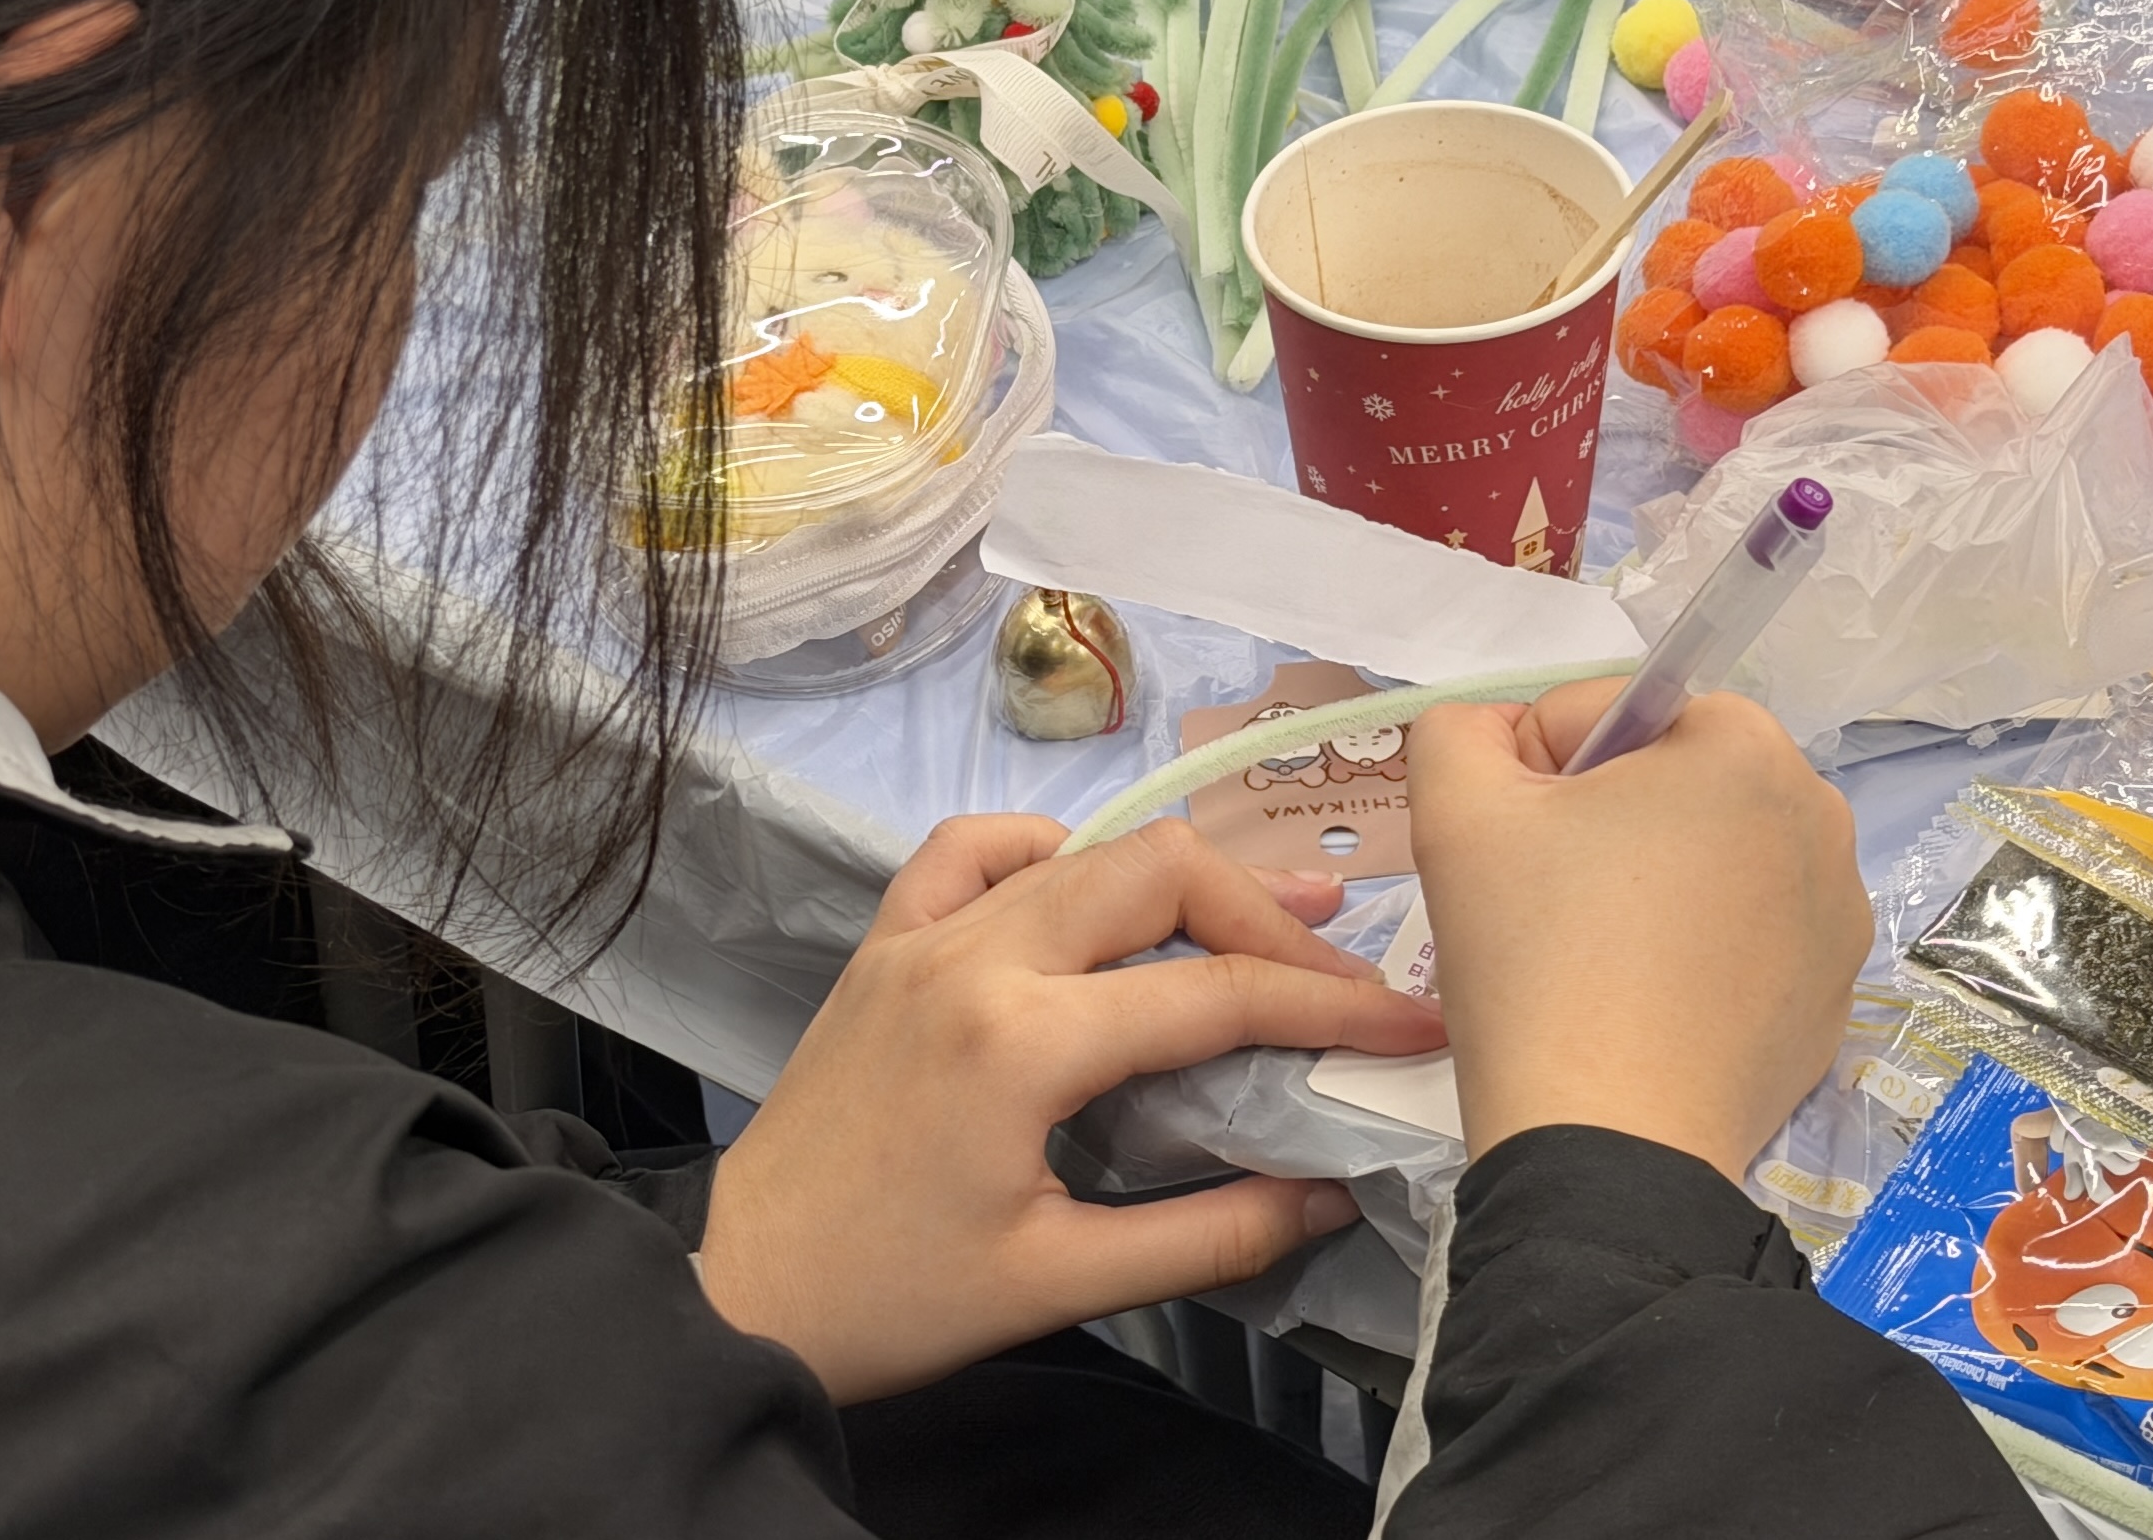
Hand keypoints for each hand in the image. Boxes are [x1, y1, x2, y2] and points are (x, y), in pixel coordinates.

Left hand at [696, 817, 1442, 1403]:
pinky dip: (1045, 852)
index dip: (1331, 1004)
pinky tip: (1087, 895)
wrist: (740, 1289)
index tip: (1413, 1022)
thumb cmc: (895, 1299)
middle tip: (1339, 974)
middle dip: (1267, 917)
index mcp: (1024, 1040)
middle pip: (1159, 874)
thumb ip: (1209, 1235)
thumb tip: (1329, 1195)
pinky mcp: (881, 946)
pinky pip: (970, 852)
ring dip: (1178, 879)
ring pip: (1080, 853)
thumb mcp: (1062, 1283)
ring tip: (1261, 917)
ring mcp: (919, 938)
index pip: (1215, 994)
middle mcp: (974, 956)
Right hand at [1404, 682, 1866, 1182]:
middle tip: (1550, 904)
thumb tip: (1500, 740)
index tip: (1518, 847)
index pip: (1611, 713)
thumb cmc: (1538, 956)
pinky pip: (1748, 940)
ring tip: (1599, 961)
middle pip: (1673, 782)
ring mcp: (1839, 915)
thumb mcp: (1455, 807)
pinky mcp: (1833, 997)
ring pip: (1712, 860)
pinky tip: (1648, 1008)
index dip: (1542, 771)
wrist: (1607, 1141)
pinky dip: (1697, 956)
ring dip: (1655, 884)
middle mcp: (1819, 816)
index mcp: (1745, 747)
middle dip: (1606, 822)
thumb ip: (1463, 731)